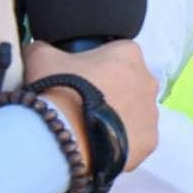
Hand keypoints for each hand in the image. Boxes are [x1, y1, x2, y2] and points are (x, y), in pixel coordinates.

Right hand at [23, 40, 159, 170]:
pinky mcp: (150, 140)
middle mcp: (149, 80)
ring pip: (135, 112)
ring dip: (117, 116)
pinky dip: (120, 141)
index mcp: (129, 53)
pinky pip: (136, 138)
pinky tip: (99, 144)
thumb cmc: (57, 89)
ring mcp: (152, 112)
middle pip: (128, 83)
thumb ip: (43, 48)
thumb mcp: (41, 57)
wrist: (63, 135)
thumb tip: (39, 48)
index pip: (116, 53)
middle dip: (110, 90)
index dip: (95, 65)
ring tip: (88, 127)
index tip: (77, 78)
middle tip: (82, 104)